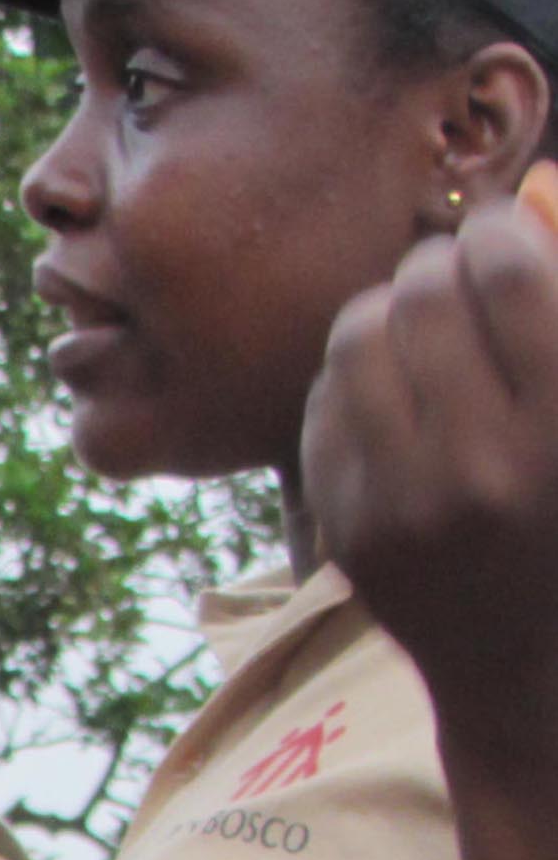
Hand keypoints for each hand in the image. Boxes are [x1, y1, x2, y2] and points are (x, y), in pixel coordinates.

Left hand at [302, 162, 557, 741]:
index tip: (501, 230)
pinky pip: (327, 401)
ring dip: (390, 308)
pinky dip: (357, 375)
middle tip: (456, 274)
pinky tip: (394, 389)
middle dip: (440, 264)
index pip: (512, 271)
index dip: (501, 228)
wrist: (533, 666)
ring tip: (420, 322)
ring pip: (359, 335)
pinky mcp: (350, 527)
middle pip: (425, 292)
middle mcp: (484, 465)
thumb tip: (531, 193)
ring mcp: (404, 502)